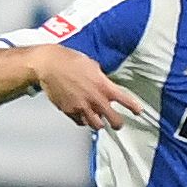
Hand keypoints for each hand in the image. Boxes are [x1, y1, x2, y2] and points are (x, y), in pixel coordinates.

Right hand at [33, 44, 149, 129]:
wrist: (49, 65)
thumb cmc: (69, 60)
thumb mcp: (92, 65)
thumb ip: (101, 78)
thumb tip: (105, 85)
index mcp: (104, 86)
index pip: (125, 100)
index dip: (134, 107)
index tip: (138, 111)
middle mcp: (95, 99)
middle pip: (114, 121)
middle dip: (118, 124)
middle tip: (118, 124)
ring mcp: (83, 107)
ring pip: (97, 126)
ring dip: (99, 123)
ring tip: (99, 121)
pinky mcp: (70, 112)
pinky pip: (81, 122)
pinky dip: (83, 121)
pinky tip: (83, 116)